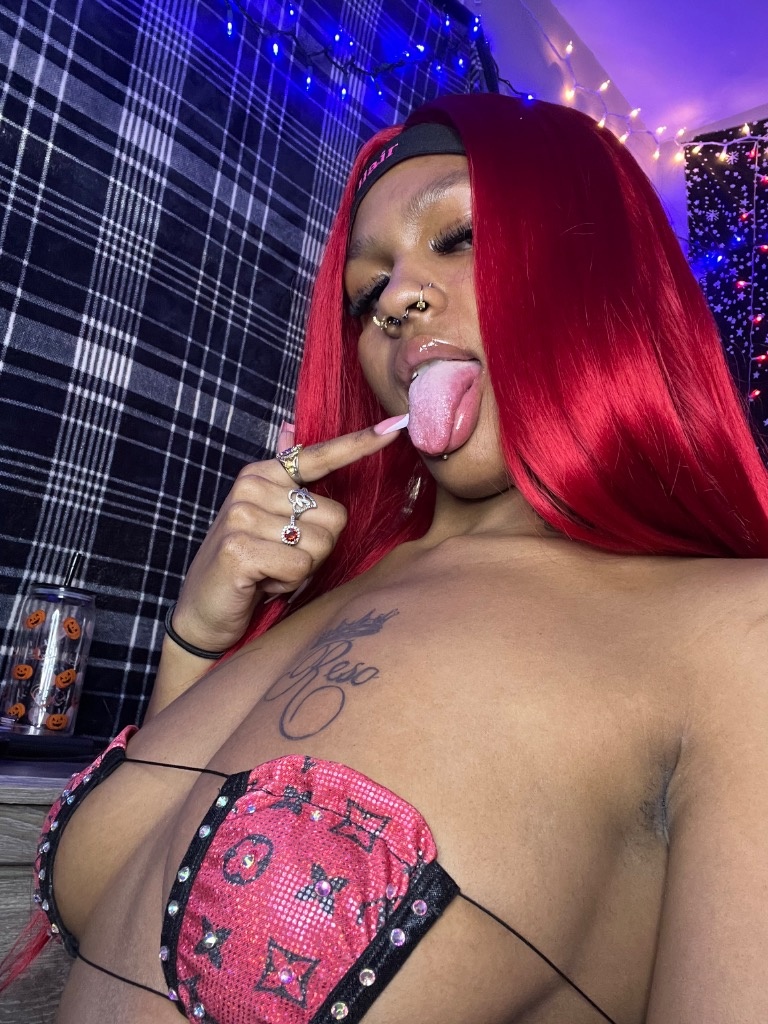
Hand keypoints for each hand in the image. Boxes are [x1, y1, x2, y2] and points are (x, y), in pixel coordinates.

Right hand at [170, 415, 407, 653]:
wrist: (202, 612)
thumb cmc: (247, 566)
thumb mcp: (266, 518)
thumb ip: (286, 477)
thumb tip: (291, 427)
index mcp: (262, 474)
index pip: (320, 456)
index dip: (361, 443)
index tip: (397, 424)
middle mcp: (251, 487)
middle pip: (335, 516)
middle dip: (318, 548)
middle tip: (280, 558)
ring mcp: (242, 516)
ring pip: (321, 545)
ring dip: (302, 570)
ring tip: (269, 571)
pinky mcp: (240, 548)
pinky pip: (300, 566)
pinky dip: (288, 584)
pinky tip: (262, 584)